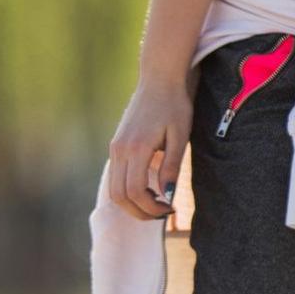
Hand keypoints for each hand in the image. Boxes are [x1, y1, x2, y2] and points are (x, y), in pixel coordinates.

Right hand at [106, 76, 191, 221]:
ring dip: (132, 204)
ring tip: (155, 204)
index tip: (169, 209)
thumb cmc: (174, 105)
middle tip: (162, 213)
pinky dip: (127, 190)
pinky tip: (148, 189)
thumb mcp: (180, 136)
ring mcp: (115, 148)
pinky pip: (115, 177)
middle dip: (140, 212)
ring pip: (114, 189)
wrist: (158, 80)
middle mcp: (120, 150)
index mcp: (137, 148)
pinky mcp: (116, 145)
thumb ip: (172, 166)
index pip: (136, 191)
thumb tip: (167, 196)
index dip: (151, 207)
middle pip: (120, 196)